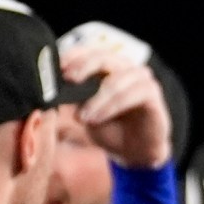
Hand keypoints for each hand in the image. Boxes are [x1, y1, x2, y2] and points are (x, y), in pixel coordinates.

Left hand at [61, 46, 172, 168]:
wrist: (135, 151)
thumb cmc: (110, 127)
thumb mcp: (85, 110)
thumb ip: (73, 95)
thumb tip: (50, 87)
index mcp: (107, 67)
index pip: (89, 51)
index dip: (72, 56)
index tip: (56, 69)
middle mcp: (126, 68)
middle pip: (103, 57)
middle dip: (83, 67)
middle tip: (69, 80)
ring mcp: (142, 80)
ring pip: (116, 79)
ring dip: (96, 98)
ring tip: (81, 117)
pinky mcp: (153, 95)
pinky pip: (132, 94)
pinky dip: (111, 106)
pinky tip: (97, 119)